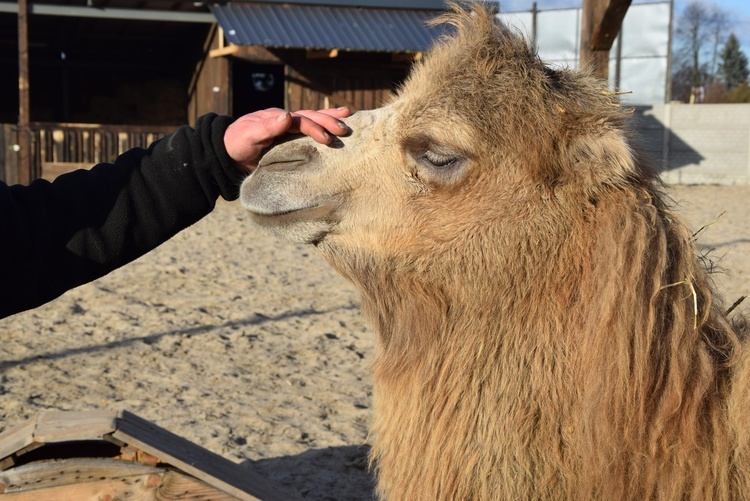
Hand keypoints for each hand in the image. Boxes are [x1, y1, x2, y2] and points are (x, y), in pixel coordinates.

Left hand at [224, 107, 350, 172]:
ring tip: (349, 117)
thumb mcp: (248, 135)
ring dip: (330, 120)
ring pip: (313, 120)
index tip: (327, 139)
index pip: (300, 121)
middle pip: (311, 117)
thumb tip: (286, 115)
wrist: (228, 153)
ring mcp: (288, 130)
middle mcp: (285, 121)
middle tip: (345, 129)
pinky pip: (309, 133)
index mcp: (277, 118)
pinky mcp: (290, 140)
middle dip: (329, 121)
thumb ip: (266, 126)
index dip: (314, 128)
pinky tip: (335, 129)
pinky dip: (323, 129)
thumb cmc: (237, 144)